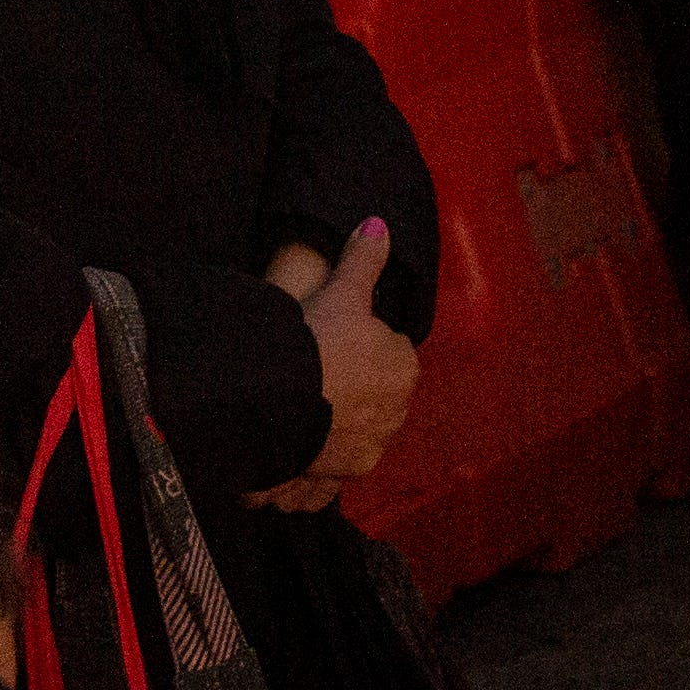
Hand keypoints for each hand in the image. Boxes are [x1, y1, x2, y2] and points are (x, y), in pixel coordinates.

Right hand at [245, 218, 417, 511]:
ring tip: (313, 401)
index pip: (391, 352)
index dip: (361, 345)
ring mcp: (378, 440)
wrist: (283, 398)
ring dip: (346, 415)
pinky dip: (333, 444)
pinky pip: (347, 452)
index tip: (335, 342)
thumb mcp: (341, 291)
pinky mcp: (353, 468)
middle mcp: (401, 407)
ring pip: (365, 423)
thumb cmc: (317, 339)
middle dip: (357, 384)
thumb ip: (363, 259)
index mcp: (405, 364)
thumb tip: (378, 222)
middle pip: (378, 391)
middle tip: (320, 371)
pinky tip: (311, 429)